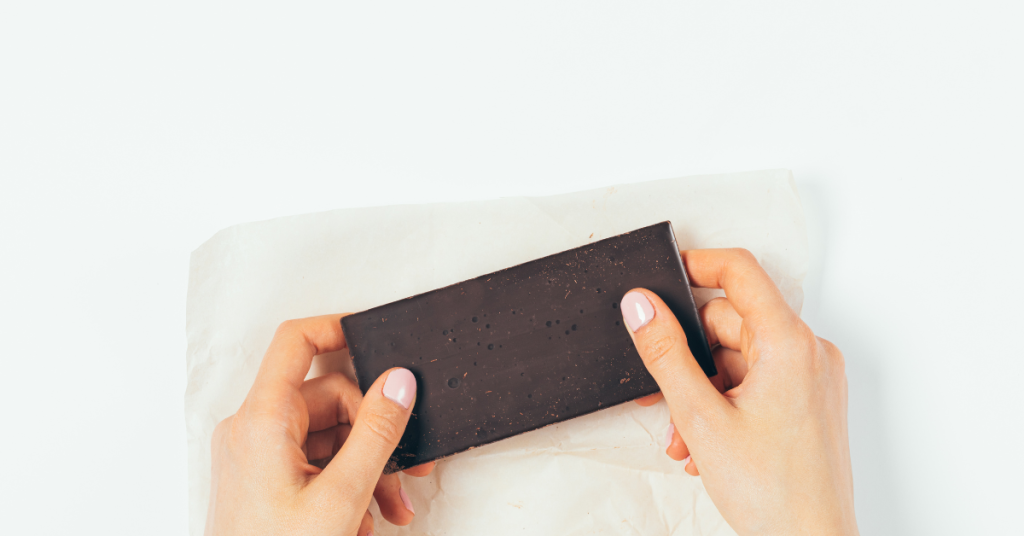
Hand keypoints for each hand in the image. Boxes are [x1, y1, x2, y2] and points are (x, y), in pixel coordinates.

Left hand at [205, 314, 433, 535]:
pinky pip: (316, 463)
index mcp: (262, 420)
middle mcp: (254, 430)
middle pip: (329, 398)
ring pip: (329, 436)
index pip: (297, 342)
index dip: (338, 329)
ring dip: (368, 467)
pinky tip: (366, 521)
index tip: (378, 338)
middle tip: (407, 467)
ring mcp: (258, 457)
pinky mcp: (266, 481)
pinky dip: (347, 485)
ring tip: (392, 507)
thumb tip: (400, 382)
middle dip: (375, 433)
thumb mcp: (342, 496)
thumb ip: (377, 433)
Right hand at [625, 249, 857, 535]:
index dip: (695, 265)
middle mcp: (810, 352)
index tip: (662, 276)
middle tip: (660, 396)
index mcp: (790, 343)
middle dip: (688, 360)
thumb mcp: (700, 417)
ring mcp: (812, 378)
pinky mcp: (809, 402)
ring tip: (683, 438)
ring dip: (702, 392)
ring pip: (739, 359)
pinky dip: (725, 404)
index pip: (739, 271)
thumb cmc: (775, 493)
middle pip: (731, 323)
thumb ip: (665, 353)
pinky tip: (704, 443)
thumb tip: (641, 306)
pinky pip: (757, 383)